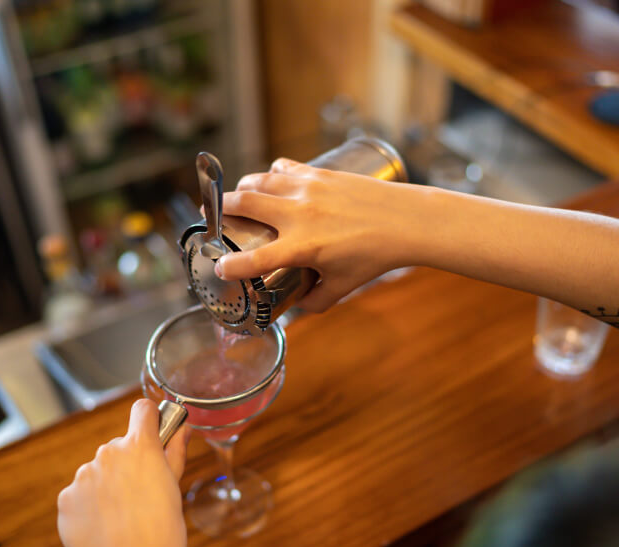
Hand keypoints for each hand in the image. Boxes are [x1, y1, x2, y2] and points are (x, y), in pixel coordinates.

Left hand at [57, 399, 189, 546]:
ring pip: (97, 472)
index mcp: (140, 446)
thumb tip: (182, 429)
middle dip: (126, 465)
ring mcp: (84, 475)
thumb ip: (175, 451)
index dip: (148, 419)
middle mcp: (109, 453)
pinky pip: (79, 495)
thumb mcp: (175, 486)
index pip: (142, 410)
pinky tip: (103, 527)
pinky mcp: (67, 497)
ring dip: (106, 487)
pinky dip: (89, 507)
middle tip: (139, 494)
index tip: (152, 429)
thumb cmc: (161, 530)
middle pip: (118, 448)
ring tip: (121, 517)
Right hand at [214, 158, 426, 311]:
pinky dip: (270, 175)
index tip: (219, 267)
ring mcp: (307, 189)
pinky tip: (270, 181)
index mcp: (302, 247)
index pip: (253, 259)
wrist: (406, 220)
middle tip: (212, 216)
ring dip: (241, 188)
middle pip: (243, 203)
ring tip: (236, 197)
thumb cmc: (375, 256)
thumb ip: (316, 301)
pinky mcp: (318, 173)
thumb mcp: (343, 287)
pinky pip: (283, 168)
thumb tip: (297, 306)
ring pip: (258, 180)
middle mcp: (298, 215)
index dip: (229, 266)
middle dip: (220, 209)